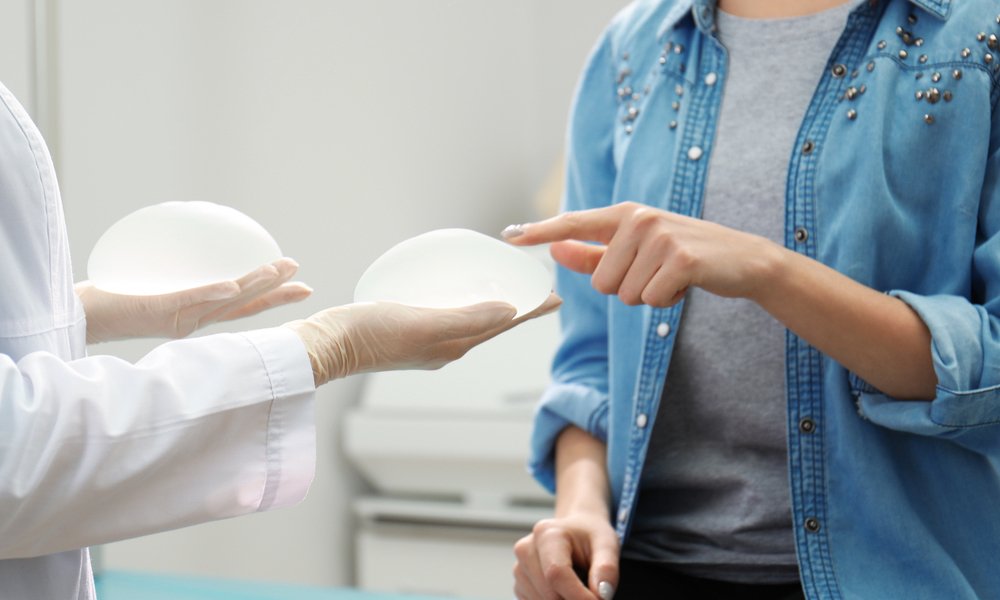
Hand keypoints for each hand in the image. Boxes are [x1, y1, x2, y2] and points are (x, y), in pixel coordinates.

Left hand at [77, 258, 311, 342]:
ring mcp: (177, 318)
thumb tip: (196, 239)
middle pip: (242, 306)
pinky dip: (213, 293)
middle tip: (299, 273)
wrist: (79, 317)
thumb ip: (179, 269)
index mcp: (196, 316)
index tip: (303, 287)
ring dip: (254, 287)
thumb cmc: (112, 298)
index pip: (243, 307)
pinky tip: (232, 284)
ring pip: (224, 303)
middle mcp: (193, 321)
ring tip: (277, 270)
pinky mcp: (157, 312)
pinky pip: (190, 300)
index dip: (274, 298)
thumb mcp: (154, 281)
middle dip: (274, 291)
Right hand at [283, 293, 560, 385]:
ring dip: (493, 306)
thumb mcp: (424, 323)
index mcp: (455, 345)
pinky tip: (454, 291)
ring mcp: (427, 341)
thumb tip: (510, 310)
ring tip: (506, 290)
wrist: (328, 345)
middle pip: (492, 322)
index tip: (556, 297)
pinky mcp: (408, 332)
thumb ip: (467, 318)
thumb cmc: (372, 335)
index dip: (530, 310)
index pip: (503, 324)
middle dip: (517, 308)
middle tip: (537, 290)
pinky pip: (448, 314)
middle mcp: (446, 346)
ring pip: (471, 320)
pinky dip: (463, 302)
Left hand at [503, 202, 782, 306]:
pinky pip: (649, 300)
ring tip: (672, 276)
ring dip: (648, 296)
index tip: (511, 236)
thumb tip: (554, 250)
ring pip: (625, 295)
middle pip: (601, 283)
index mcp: (624, 215)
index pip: (573, 223)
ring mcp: (659, 236)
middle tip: (657, 273)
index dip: (541, 231)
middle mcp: (638, 219)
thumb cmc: (683, 256)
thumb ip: (593, 253)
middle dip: (627, 289)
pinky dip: (666, 302)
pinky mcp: (679, 259)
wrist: (741, 260)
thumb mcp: (637, 251)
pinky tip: (685, 284)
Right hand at [513, 513, 619, 599]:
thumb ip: (607, 569)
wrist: (574, 531)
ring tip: (577, 584)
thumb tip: (603, 595)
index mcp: (547, 534)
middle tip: (593, 593)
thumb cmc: (590, 536)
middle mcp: (526, 550)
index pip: (557, 574)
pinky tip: (564, 589)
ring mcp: (519, 568)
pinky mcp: (519, 585)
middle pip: (549, 594)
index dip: (579, 596)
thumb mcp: (607, 544)